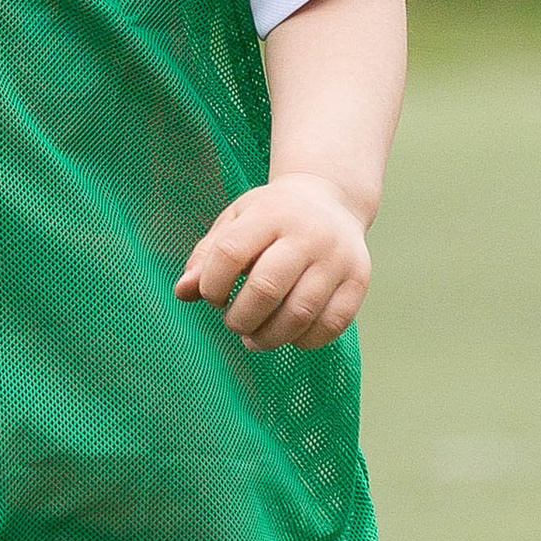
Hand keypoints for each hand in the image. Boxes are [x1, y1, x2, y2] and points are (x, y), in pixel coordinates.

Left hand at [175, 172, 371, 348]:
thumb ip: (206, 256)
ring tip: (255, 339)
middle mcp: (308, 233)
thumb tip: (182, 292)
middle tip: (234, 323)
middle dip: (240, 319)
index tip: (213, 296)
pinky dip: (304, 341)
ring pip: (299, 313)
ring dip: (269, 337)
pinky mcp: (359, 280)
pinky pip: (331, 325)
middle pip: (266, 288)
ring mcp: (338, 258)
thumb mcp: (235, 223)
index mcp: (270, 213)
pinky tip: (290, 335)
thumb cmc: (271, 217)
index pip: (230, 253)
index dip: (211, 285)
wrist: (331, 200)